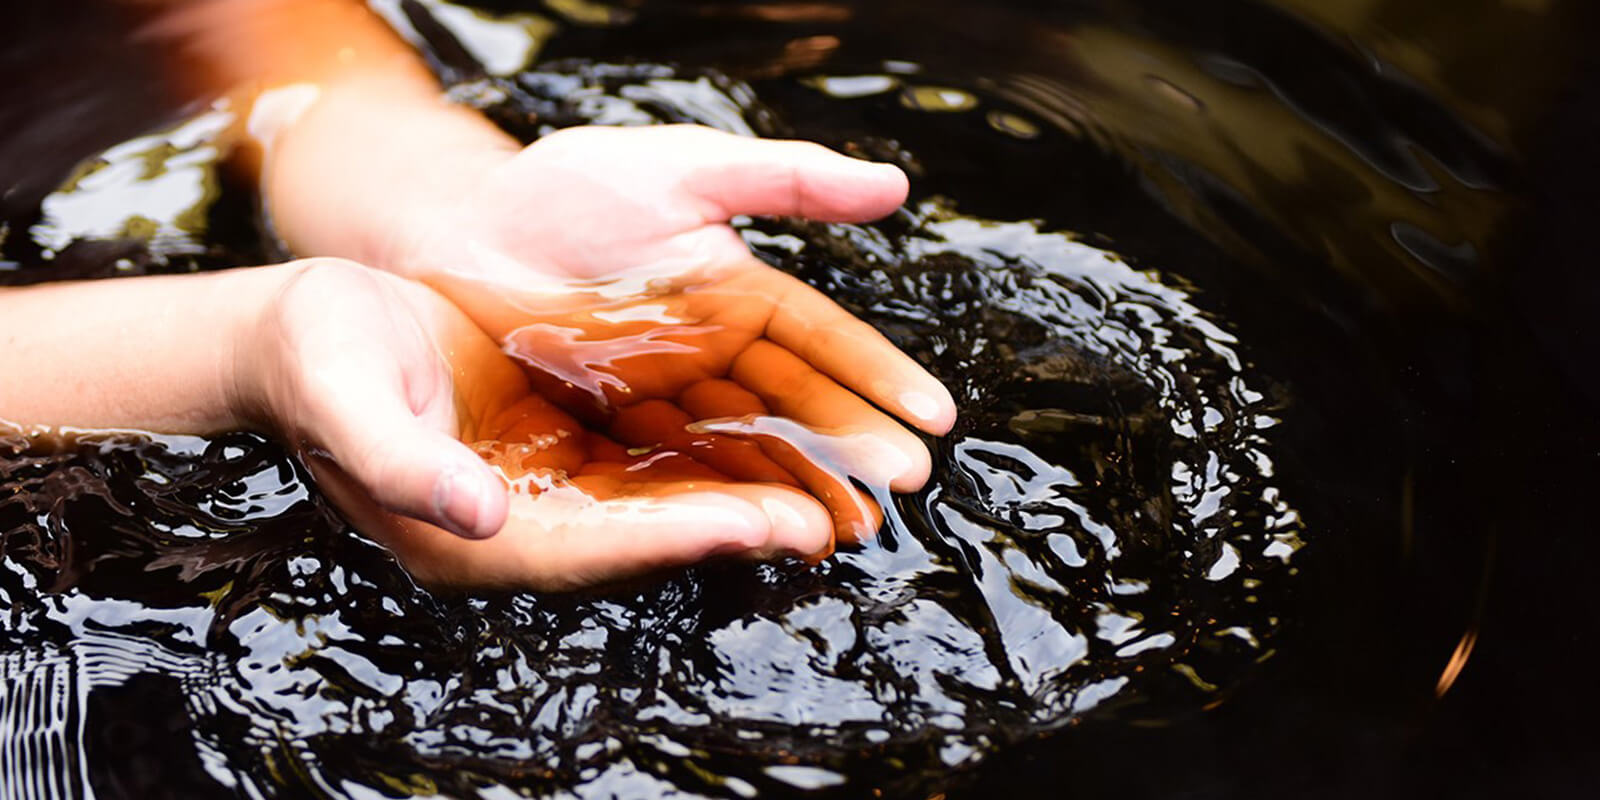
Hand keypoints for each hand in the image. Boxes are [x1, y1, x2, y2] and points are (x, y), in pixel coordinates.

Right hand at [239, 259, 845, 589]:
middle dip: (734, 529)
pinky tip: (773, 442)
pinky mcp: (562, 445)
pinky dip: (712, 453)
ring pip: (660, 498)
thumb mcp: (347, 402)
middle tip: (826, 523)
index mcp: (463, 534)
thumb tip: (483, 515)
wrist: (315, 325)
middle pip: (642, 536)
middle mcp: (518, 523)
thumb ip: (409, 465)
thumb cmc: (316, 359)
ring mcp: (544, 486)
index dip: (672, 538)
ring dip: (741, 496)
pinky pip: (650, 455)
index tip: (752, 523)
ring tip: (829, 495)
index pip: (586, 548)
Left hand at [378, 125, 956, 541]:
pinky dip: (715, 500)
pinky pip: (671, 472)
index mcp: (741, 295)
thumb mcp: (684, 170)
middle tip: (899, 492)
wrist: (459, 230)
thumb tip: (893, 186)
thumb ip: (784, 179)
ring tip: (844, 527)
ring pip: (742, 451)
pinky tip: (753, 529)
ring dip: (795, 488)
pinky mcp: (612, 435)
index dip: (879, 377)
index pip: (826, 342)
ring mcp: (664, 400)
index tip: (934, 418)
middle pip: (794, 411)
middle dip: (850, 450)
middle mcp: (713, 355)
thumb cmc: (571, 189)